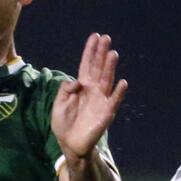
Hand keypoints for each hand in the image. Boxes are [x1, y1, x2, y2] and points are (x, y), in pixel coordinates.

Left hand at [51, 33, 127, 162]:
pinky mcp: (106, 112)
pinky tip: (122, 82)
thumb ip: (65, 90)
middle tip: (106, 38)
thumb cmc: (63, 123)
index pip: (86, 65)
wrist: (69, 143)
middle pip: (98, 68)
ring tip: (113, 53)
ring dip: (110, 67)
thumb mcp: (58, 104)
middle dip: (101, 53)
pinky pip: (114, 100)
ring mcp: (100, 100)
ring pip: (107, 80)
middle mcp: (93, 90)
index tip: (94, 36)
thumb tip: (76, 80)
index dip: (90, 51)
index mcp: (81, 86)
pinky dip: (118, 92)